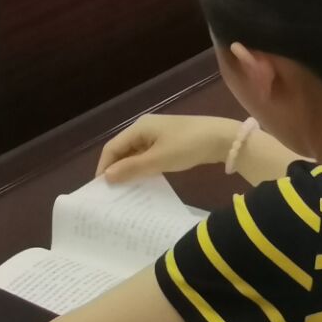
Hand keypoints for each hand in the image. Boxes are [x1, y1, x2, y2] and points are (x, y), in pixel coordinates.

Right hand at [98, 113, 240, 183]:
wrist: (222, 139)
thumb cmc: (187, 146)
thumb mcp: (157, 160)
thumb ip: (131, 168)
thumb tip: (106, 176)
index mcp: (139, 127)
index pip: (112, 147)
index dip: (104, 167)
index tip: (100, 190)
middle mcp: (145, 128)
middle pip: (122, 150)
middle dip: (116, 169)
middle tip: (111, 194)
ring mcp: (158, 135)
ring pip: (135, 154)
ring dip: (130, 170)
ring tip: (124, 192)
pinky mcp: (168, 142)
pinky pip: (148, 156)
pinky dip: (143, 168)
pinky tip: (143, 183)